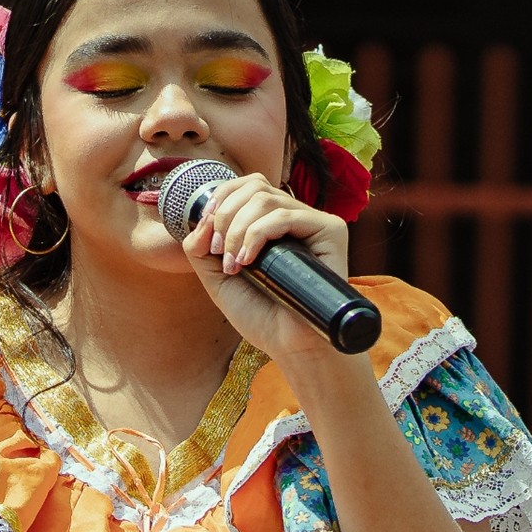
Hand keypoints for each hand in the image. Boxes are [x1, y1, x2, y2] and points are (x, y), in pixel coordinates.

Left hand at [177, 170, 352, 367]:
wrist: (290, 346)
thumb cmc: (261, 315)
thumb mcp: (217, 277)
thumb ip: (201, 247)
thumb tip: (202, 218)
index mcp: (271, 222)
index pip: (246, 186)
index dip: (220, 199)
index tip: (208, 235)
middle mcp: (294, 217)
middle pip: (254, 186)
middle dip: (225, 215)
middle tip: (219, 252)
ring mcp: (313, 222)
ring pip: (265, 198)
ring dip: (238, 229)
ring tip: (234, 265)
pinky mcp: (330, 230)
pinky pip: (286, 215)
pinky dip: (257, 234)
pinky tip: (248, 261)